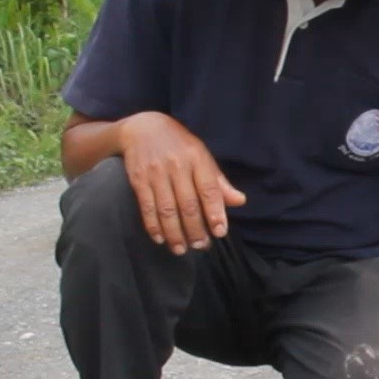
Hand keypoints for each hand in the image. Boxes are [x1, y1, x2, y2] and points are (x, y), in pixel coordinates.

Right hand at [117, 111, 245, 254]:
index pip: (209, 189)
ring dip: (174, 233)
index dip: (216, 212)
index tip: (220, 232)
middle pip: (188, 204)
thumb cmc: (179, 146)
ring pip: (167, 210)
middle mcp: (177, 166)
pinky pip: (146, 207)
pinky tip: (160, 239)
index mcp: (197, 159)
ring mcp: (156, 173)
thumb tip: (240, 201)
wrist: (143, 128)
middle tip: (201, 246)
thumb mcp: (202, 157)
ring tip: (181, 249)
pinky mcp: (138, 179)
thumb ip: (219, 182)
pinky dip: (153, 226)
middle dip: (195, 229)